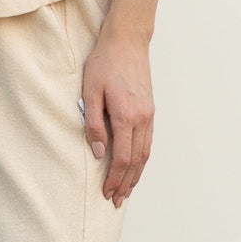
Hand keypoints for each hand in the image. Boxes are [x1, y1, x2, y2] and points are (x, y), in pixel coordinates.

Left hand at [81, 24, 153, 206]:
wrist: (127, 41)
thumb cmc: (104, 63)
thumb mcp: (90, 92)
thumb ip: (93, 123)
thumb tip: (99, 152)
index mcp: (126, 115)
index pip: (122, 157)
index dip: (114, 178)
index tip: (106, 192)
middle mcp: (142, 118)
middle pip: (137, 161)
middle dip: (126, 183)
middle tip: (117, 200)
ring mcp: (149, 114)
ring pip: (146, 154)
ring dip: (136, 175)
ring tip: (127, 191)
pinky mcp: (150, 110)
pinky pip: (148, 142)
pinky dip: (143, 159)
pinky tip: (136, 167)